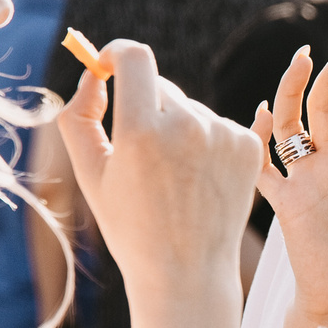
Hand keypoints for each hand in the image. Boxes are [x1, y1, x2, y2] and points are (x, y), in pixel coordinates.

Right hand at [56, 39, 262, 302]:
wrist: (187, 272)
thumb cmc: (131, 226)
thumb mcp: (90, 173)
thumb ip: (79, 115)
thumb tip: (94, 74)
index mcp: (141, 131)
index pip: (133, 56)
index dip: (117, 54)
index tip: (109, 66)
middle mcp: (187, 125)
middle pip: (158, 85)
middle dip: (144, 107)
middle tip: (139, 154)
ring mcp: (222, 133)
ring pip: (188, 108)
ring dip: (176, 128)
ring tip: (173, 178)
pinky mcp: (248, 144)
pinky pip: (216, 125)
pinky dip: (205, 143)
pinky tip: (198, 180)